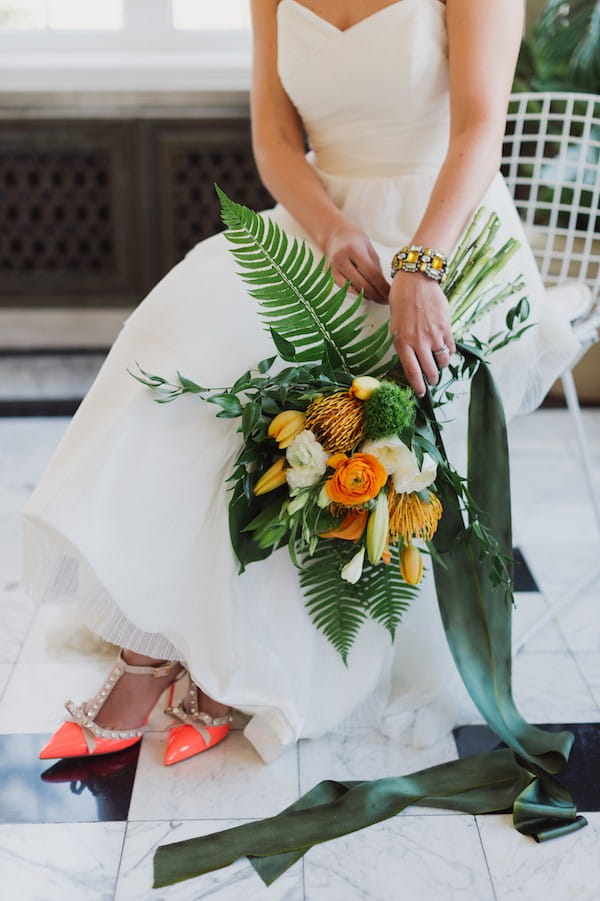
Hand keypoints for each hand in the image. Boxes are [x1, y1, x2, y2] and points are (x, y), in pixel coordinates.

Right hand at [323, 223, 388, 303]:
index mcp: (354, 248)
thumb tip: (384, 286)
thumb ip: (376, 266)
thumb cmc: (355, 240)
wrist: (335, 235)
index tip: (390, 294)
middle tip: (384, 300)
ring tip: (376, 298)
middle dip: (375, 294)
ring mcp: (333, 267)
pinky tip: (363, 294)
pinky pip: (344, 288)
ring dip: (366, 296)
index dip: (382, 286)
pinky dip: (355, 293)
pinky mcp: (329, 274)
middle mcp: (341, 258)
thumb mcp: (369, 248)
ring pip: (352, 288)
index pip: (372, 273)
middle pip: (362, 283)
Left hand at [389, 270, 455, 396]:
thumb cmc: (402, 301)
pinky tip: (445, 350)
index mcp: (402, 342)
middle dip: (432, 379)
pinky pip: (451, 348)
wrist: (416, 281)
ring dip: (441, 366)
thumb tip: (411, 360)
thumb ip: (403, 343)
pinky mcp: (446, 327)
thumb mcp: (395, 325)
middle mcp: (418, 341)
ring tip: (438, 364)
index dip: (418, 386)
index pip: (412, 372)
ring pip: (442, 361)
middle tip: (432, 381)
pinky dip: (449, 352)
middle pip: (430, 371)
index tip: (420, 393)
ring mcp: (434, 335)